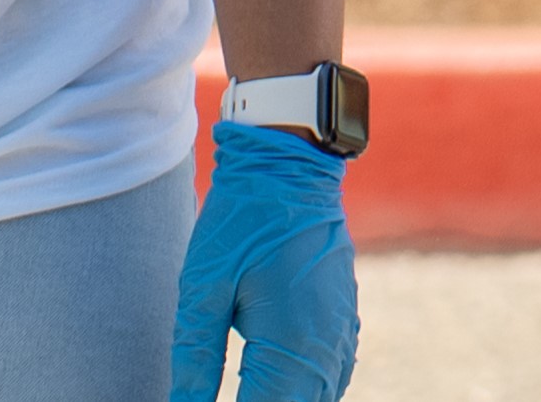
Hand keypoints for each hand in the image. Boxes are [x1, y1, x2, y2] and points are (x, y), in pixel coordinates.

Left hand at [169, 121, 358, 401]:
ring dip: (284, 399)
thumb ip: (195, 358)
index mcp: (292, 349)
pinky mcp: (345, 320)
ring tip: (245, 385)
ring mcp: (342, 335)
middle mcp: (325, 350)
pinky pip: (331, 377)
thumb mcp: (204, 288)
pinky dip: (304, 389)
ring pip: (318, 399)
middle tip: (207, 394)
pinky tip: (276, 383)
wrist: (289, 163)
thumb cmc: (241, 221)